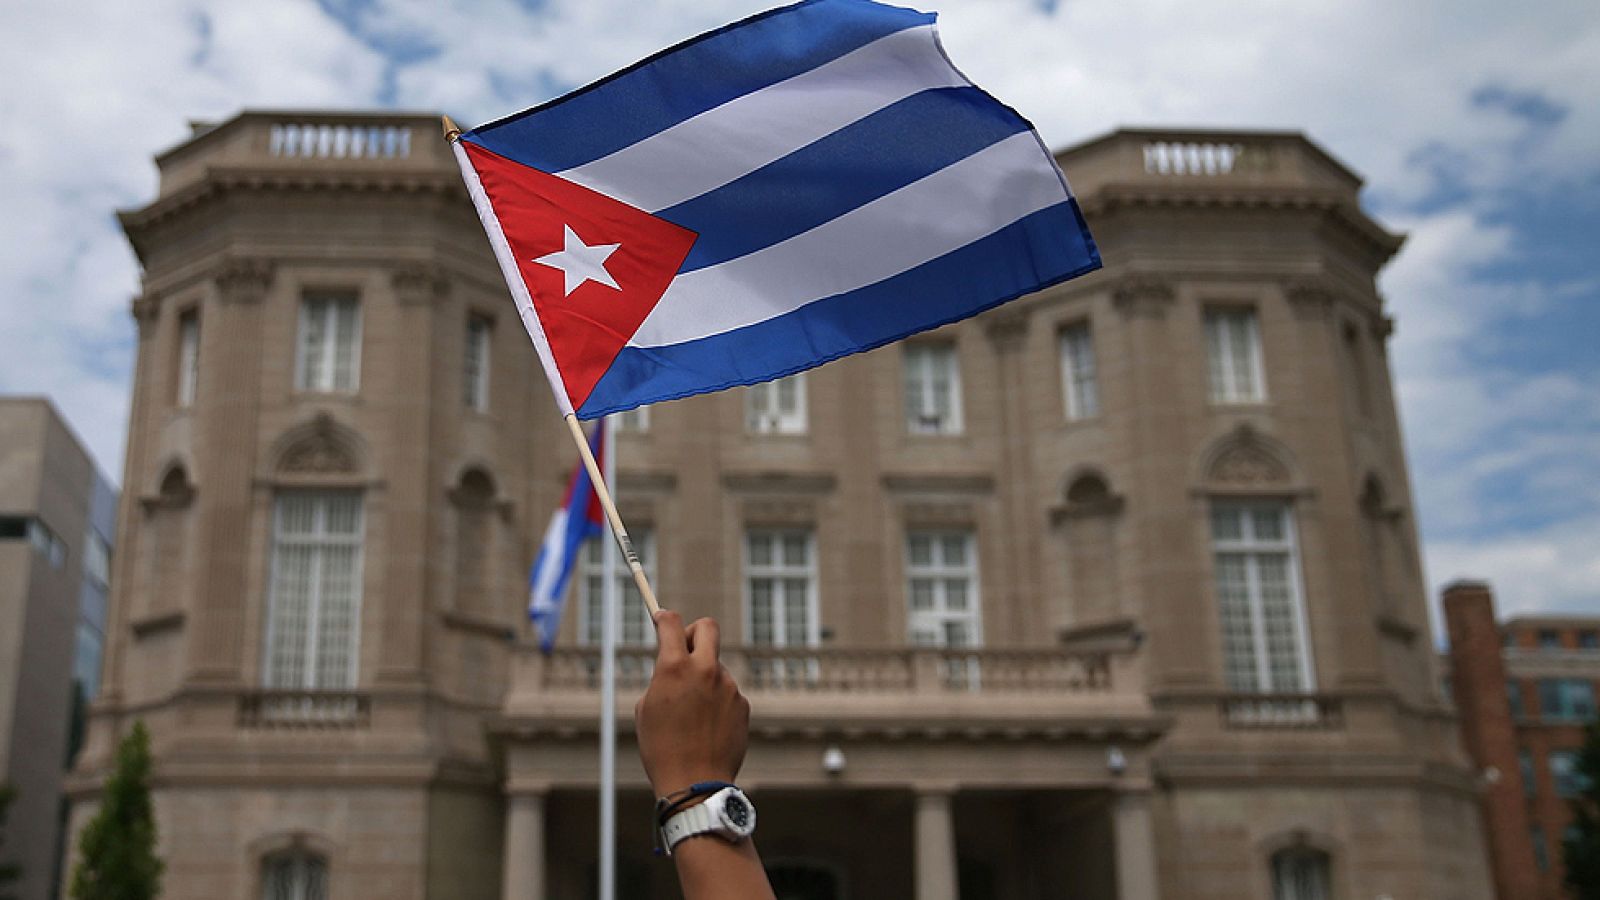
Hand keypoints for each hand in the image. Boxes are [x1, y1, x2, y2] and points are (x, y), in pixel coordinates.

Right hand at [635, 611, 750, 796]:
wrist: (695, 783)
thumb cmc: (661, 749)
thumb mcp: (646, 709)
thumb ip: (662, 679)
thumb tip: (673, 666)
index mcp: (674, 668)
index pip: (671, 623)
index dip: (663, 617)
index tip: (660, 619)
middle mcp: (705, 670)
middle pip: (707, 627)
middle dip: (695, 632)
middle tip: (686, 649)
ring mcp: (728, 686)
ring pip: (715, 668)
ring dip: (705, 679)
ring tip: (692, 715)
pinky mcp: (743, 704)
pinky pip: (727, 693)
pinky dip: (717, 702)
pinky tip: (707, 728)